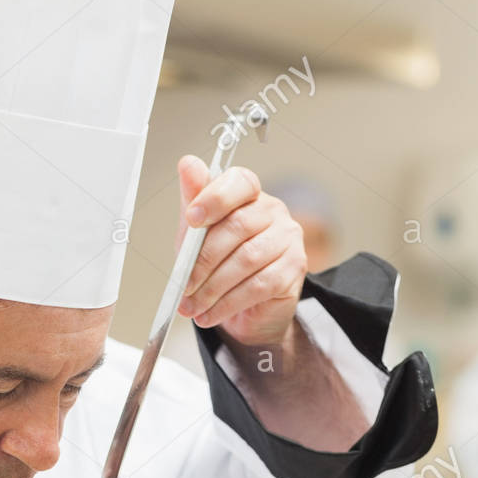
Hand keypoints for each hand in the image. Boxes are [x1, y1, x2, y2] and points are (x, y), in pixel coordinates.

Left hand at [176, 156, 307, 347]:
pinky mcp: (294, 269)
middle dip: (203, 260)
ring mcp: (288, 238)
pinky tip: (209, 314)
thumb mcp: (197, 235)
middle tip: (183, 285)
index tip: (191, 218)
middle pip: (238, 227)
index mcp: (249, 194)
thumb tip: (187, 163)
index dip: (214, 197)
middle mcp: (273, 211)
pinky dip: (228, 303)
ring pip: (247, 259)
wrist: (245, 310)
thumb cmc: (220, 265)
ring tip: (191, 306)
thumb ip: (193, 201)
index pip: (239, 182)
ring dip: (212, 287)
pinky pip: (258, 285)